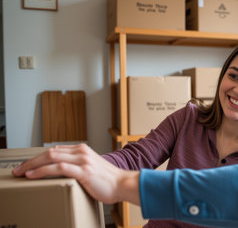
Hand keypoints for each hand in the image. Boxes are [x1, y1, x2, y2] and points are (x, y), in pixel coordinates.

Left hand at [12, 143, 139, 204]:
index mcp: (82, 150)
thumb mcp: (90, 169)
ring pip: (51, 157)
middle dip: (30, 161)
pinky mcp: (83, 170)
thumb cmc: (108, 180)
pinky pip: (58, 167)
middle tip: (18, 169)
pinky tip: (33, 175)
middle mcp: (81, 152)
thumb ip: (77, 166)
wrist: (123, 184)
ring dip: (33, 165)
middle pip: (49, 152)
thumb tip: (62, 173)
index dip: (38, 157)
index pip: (55, 150)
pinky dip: (43, 170)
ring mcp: (83, 160)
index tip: (27, 165)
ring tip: (21, 172)